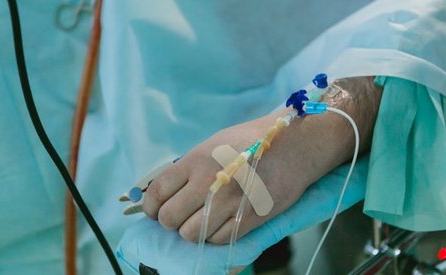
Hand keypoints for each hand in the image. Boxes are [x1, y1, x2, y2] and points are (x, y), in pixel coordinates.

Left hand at [142, 77, 381, 243]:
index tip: (155, 211)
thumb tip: (165, 193)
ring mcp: (229, 202)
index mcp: (196, 160)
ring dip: (193, 231)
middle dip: (171, 221)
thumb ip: (189, 168)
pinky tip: (222, 223)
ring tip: (202, 220)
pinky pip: (217, 240)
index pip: (157, 193)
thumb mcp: (213, 144)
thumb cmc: (252, 142)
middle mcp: (208, 182)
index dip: (151, 208)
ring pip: (191, 234)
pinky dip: (215, 236)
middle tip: (181, 217)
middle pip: (170, 218)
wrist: (294, 145)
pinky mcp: (249, 218)